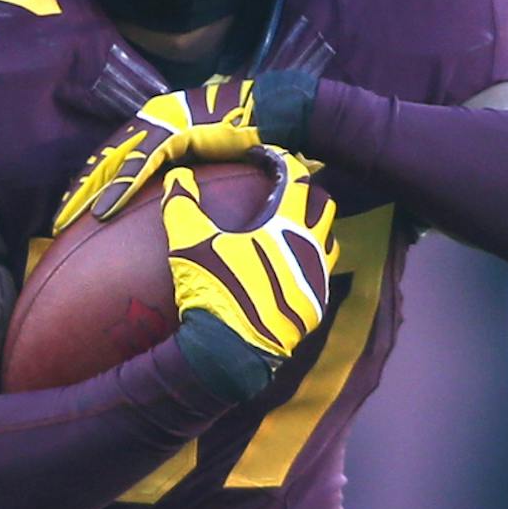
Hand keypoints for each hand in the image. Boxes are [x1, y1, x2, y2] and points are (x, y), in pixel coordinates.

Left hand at [55, 77, 261, 230]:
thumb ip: (189, 167)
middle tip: (57, 221)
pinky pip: (140, 166)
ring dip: (87, 194)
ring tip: (66, 220)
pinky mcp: (175, 131)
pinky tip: (101, 212)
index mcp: (158, 123)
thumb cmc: (249, 135)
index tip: (76, 208)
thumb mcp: (210, 152)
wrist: (273, 111)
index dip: (94, 181)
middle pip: (105, 158)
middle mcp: (153, 119)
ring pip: (113, 162)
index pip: (117, 155)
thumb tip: (181, 191)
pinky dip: (119, 189)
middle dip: (79, 190)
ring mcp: (162, 123)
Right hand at [164, 150, 337, 365]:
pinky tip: (288, 268)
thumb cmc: (214, 292)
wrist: (231, 351)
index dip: (281, 161)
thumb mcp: (189, 243)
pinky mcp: (316, 307)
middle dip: (307, 191)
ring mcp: (317, 280)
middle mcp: (310, 249)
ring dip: (314, 229)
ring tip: (290, 228)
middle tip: (282, 189)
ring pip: (329, 242)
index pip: (296, 178)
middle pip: (323, 205)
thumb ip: (182, 203)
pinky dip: (310, 263)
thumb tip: (178, 175)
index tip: (263, 157)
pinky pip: (322, 276)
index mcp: (285, 227)